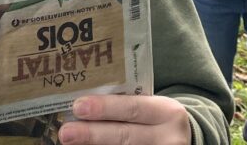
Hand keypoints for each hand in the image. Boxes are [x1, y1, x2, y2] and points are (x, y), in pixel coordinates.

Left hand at [58, 94, 189, 144]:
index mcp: (167, 112)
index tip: (78, 106)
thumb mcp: (151, 108)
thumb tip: (82, 107)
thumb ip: (126, 105)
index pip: (134, 108)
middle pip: (125, 136)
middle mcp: (169, 138)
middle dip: (93, 135)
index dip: (105, 108)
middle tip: (66, 132)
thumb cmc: (155, 121)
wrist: (180, 142)